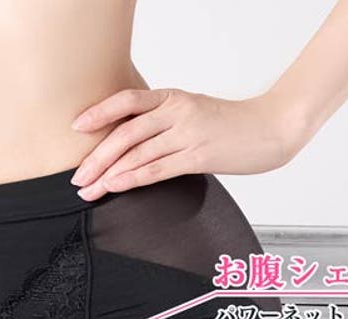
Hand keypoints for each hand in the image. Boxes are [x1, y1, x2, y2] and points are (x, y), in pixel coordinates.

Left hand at [69, 87, 309, 199]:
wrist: (271, 130)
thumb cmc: (232, 126)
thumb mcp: (194, 115)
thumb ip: (166, 124)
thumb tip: (135, 146)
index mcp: (173, 97)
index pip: (127, 101)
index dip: (99, 113)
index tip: (76, 127)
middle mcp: (177, 111)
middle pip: (125, 133)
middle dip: (96, 157)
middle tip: (76, 177)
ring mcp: (188, 133)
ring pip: (137, 153)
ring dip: (108, 174)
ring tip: (89, 190)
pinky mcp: (199, 156)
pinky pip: (157, 168)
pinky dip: (132, 178)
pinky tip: (115, 186)